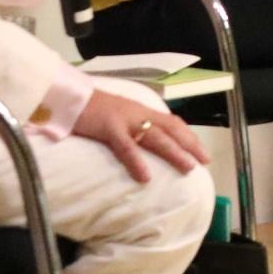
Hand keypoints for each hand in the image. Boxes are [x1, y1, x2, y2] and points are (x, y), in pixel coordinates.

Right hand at [74, 90, 207, 182]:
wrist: (67, 96)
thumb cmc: (90, 109)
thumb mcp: (118, 115)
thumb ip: (133, 126)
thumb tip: (145, 142)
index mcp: (141, 110)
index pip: (171, 122)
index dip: (188, 136)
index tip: (202, 151)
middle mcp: (138, 113)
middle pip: (170, 128)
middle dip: (190, 144)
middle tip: (205, 161)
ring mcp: (124, 120)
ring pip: (155, 137)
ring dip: (174, 153)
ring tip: (189, 168)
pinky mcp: (108, 128)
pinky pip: (126, 147)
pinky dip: (137, 162)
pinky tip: (146, 177)